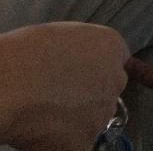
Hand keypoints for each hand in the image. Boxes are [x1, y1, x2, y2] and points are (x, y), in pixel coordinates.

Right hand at [0, 22, 128, 150]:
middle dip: (90, 94)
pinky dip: (63, 141)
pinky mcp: (86, 142)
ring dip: (78, 119)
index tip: (80, 75)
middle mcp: (115, 80)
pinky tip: (44, 132)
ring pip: (94, 119)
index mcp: (113, 48)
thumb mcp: (66, 33)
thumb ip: (83, 49)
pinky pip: (77, 142)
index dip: (97, 69)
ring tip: (48, 114)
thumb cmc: (31, 50)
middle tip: (61, 95)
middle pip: (108, 90)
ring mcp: (103, 114)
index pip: (117, 61)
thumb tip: (80, 62)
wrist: (14, 84)